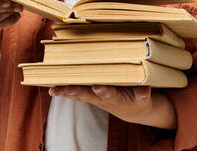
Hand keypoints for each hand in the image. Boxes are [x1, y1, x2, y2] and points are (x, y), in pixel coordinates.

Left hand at [49, 85, 176, 128]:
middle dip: (78, 92)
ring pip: (78, 94)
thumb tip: (145, 89)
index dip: (103, 90)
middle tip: (68, 89)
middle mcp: (102, 98)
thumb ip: (143, 93)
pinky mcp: (89, 94)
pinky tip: (51, 87)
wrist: (131, 110)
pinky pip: (75, 92)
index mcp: (116, 98)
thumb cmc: (138, 99)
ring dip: (65, 92)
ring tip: (53, 90)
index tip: (97, 86)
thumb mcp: (144, 98)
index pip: (109, 94)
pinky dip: (63, 90)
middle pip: (88, 95)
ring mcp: (94, 97)